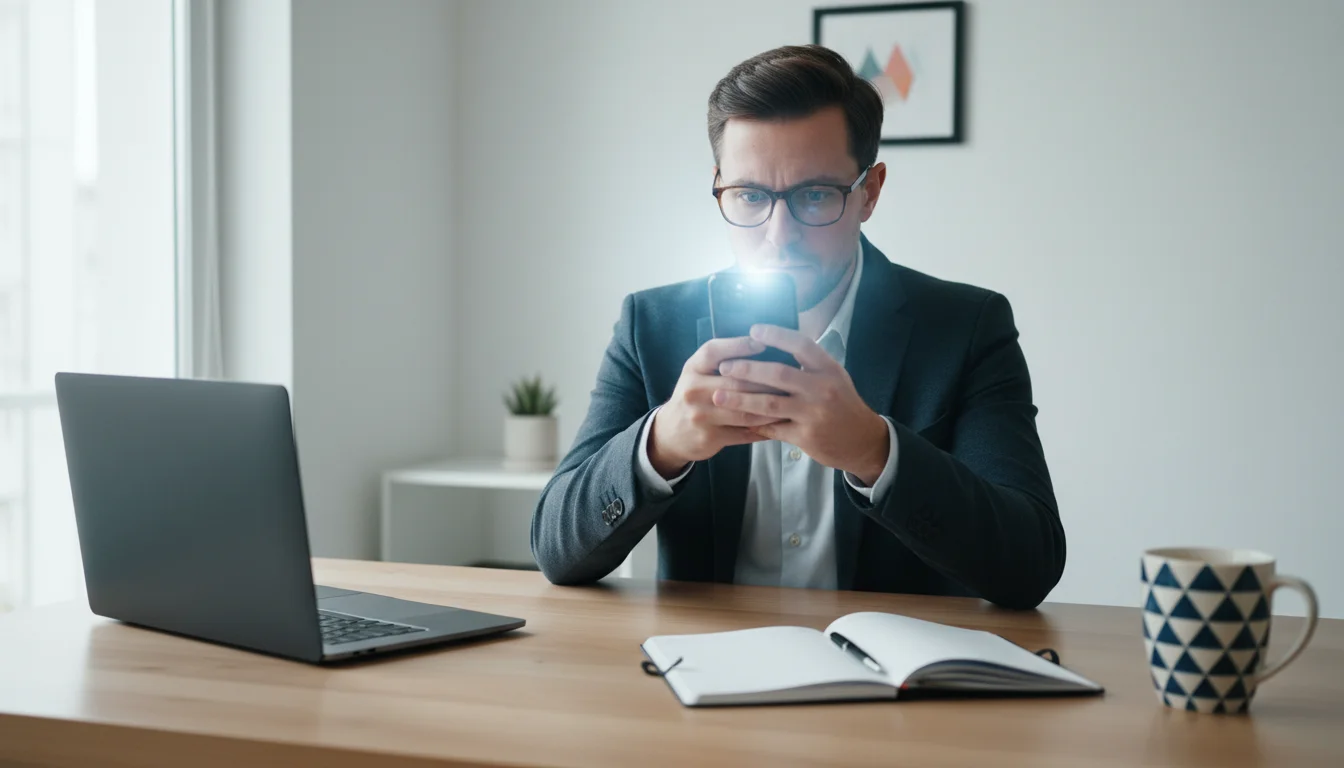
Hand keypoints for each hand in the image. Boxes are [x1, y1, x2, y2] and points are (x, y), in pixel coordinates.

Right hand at [647, 336, 786, 477]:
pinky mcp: (710, 437)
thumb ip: (723, 359)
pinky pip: (744, 432)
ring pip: (744, 410)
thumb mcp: (699, 372)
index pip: (714, 351)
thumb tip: (763, 342)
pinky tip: (782, 423)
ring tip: (792, 401)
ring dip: (771, 407)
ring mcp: (700, 415)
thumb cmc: (695, 395)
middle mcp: (693, 390)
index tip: (763, 343)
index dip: (739, 345)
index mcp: (692, 368)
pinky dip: (765, 428)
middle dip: (766, 380)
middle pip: (735, 382)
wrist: (671, 432)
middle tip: (792, 377)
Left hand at [713, 324, 889, 485]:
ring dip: (741, 400)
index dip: (776, 336)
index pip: (800, 345)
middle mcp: (822, 388)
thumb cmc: (841, 402)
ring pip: (770, 404)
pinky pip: (773, 428)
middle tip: (724, 368)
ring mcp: (814, 414)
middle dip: (747, 369)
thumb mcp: (833, 376)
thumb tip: (772, 344)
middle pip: (778, 374)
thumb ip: (808, 363)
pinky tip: (736, 421)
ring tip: (719, 396)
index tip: (753, 331)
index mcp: (828, 368)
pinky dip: (754, 424)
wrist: (862, 440)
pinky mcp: (806, 436)